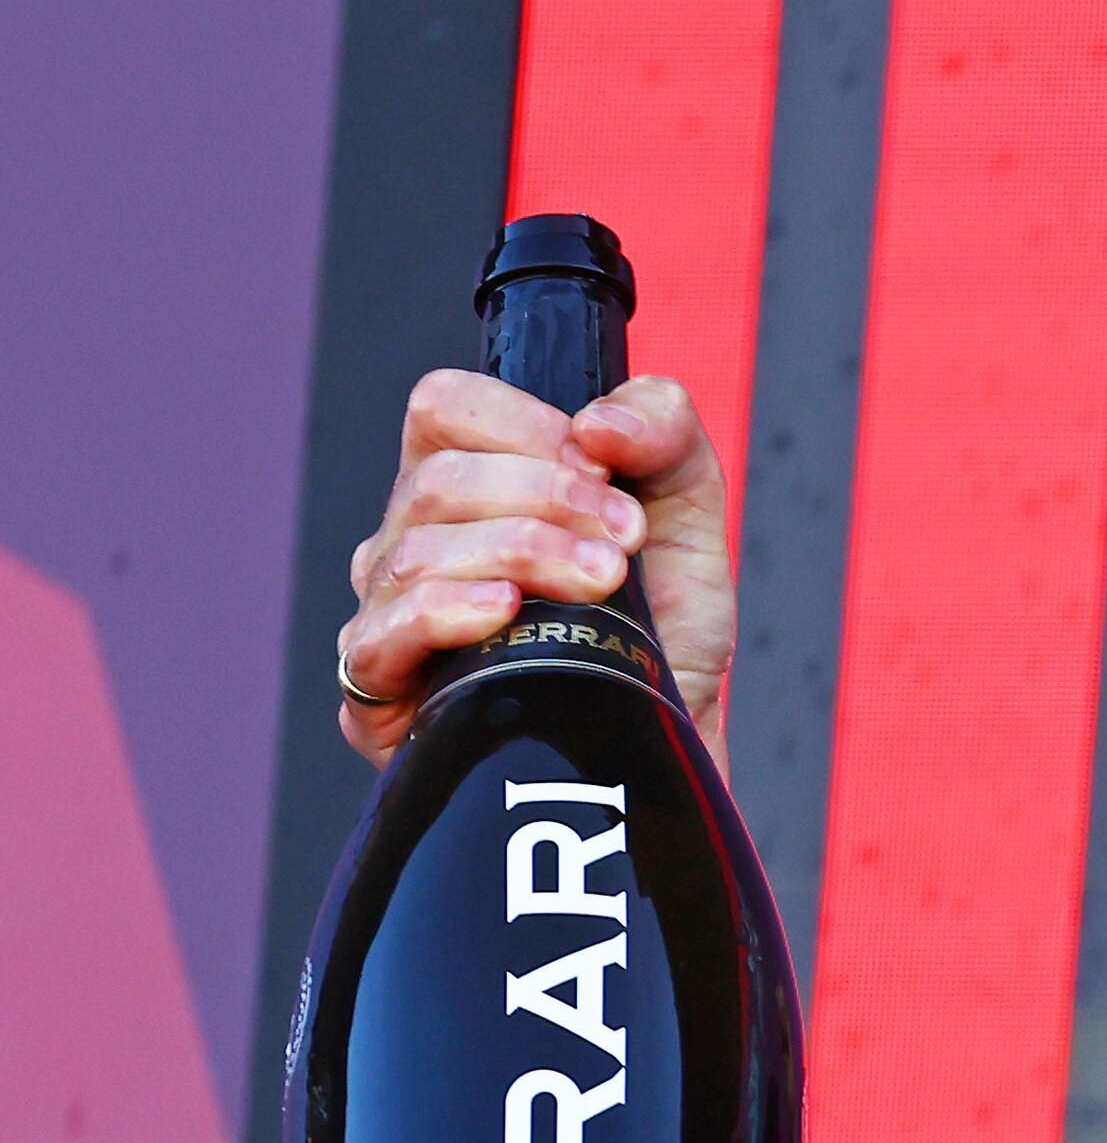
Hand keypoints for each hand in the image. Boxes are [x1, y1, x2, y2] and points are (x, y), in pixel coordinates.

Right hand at [338, 370, 736, 770]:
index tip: (607, 474)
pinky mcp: (382, 696)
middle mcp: (413, 542)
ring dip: (523, 554)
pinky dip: (447, 611)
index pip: (445, 407)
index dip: (528, 427)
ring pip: (417, 551)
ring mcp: (388, 615)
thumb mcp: (687, 507)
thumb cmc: (663, 624)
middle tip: (623, 547)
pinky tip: (507, 611)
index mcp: (466, 485)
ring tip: (602, 587)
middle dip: (548, 501)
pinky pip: (383, 634)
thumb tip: (597, 423)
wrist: (672, 735)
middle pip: (437, 481)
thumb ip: (662, 426)